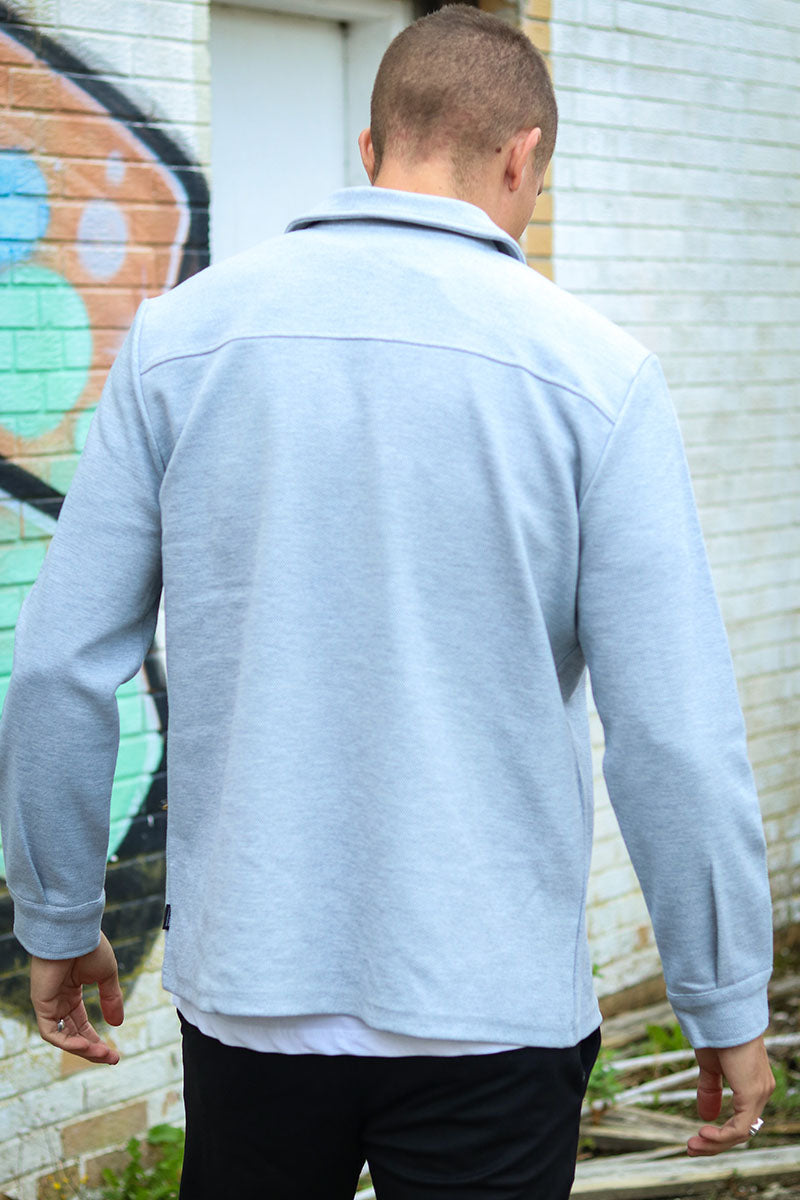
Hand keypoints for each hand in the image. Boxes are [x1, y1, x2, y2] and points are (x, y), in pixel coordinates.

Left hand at [30, 932, 123, 1064]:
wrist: (75, 932)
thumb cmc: (90, 947)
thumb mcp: (107, 975)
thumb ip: (111, 999)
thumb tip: (117, 1024)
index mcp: (71, 993)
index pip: (81, 1024)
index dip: (96, 1039)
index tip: (114, 1052)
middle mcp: (58, 1001)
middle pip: (73, 1034)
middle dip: (92, 1049)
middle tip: (112, 1059)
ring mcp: (49, 1003)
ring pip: (63, 1037)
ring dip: (83, 1049)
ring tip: (104, 1055)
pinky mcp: (42, 1004)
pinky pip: (52, 1032)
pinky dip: (69, 1042)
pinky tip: (87, 1045)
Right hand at [687, 1034, 773, 1155]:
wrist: (719, 1013)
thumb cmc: (716, 1032)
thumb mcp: (709, 1066)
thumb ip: (710, 1089)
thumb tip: (705, 1115)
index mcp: (754, 1083)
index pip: (742, 1119)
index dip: (720, 1133)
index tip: (697, 1136)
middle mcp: (762, 1089)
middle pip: (742, 1130)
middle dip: (714, 1144)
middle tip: (690, 1147)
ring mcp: (760, 1092)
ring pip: (741, 1132)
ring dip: (715, 1143)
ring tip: (691, 1145)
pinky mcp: (752, 1092)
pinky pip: (740, 1127)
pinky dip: (721, 1136)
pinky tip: (703, 1134)